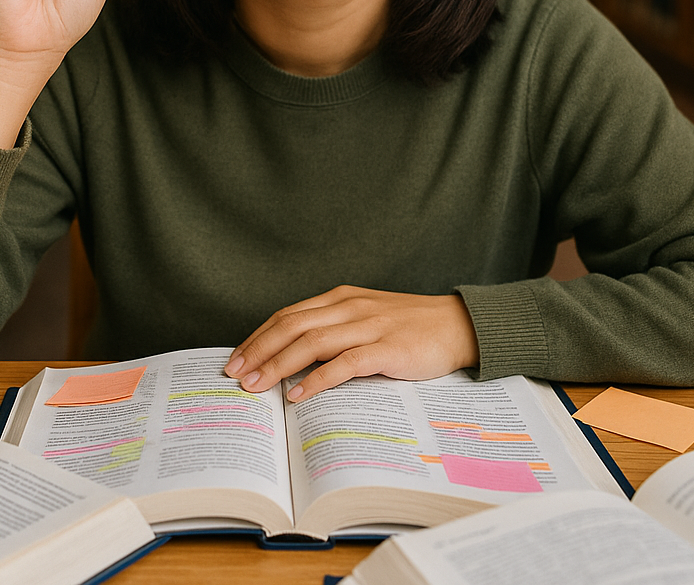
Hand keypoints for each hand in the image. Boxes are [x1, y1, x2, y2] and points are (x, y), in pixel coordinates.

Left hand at [224, 286, 478, 402]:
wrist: (458, 324)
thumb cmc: (410, 325)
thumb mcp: (366, 317)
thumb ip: (335, 330)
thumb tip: (294, 358)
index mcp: (341, 298)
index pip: (288, 315)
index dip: (259, 336)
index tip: (236, 358)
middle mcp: (349, 307)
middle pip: (292, 326)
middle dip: (259, 350)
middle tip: (235, 375)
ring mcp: (368, 326)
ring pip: (311, 343)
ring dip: (278, 365)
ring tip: (256, 386)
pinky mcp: (386, 348)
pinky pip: (344, 363)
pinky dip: (317, 379)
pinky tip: (299, 395)